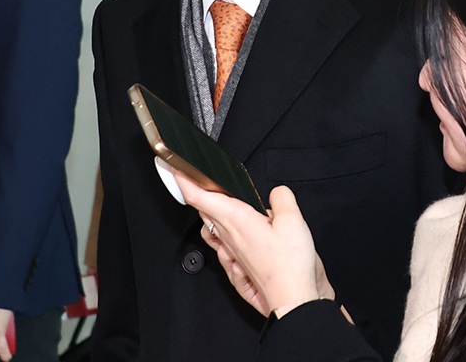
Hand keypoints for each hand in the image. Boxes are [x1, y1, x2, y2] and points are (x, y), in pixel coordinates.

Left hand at [169, 165, 324, 317]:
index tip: (171, 165)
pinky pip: (222, 244)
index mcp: (235, 219)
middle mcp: (228, 236)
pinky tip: (231, 231)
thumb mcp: (293, 220)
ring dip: (209, 211)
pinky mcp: (240, 266)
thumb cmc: (290, 267)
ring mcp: (232, 252)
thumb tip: (277, 194)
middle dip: (197, 191)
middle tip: (197, 177)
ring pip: (211, 226)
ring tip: (216, 200)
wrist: (294, 301)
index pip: (198, 195)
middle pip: (202, 209)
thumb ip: (281, 198)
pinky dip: (221, 233)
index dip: (182, 179)